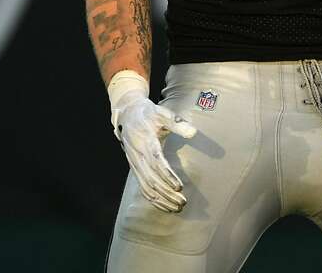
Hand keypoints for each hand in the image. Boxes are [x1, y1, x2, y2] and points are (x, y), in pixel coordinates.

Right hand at [113, 91, 196, 212]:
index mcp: (145, 142)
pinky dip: (154, 200)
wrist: (127, 115)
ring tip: (178, 208)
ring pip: (147, 187)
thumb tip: (193, 133)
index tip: (179, 187)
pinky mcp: (135, 169)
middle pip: (152, 180)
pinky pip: (143, 188)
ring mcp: (135, 164)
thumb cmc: (148, 114)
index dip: (167, 176)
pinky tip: (166, 207)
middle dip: (167, 193)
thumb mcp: (162, 113)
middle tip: (183, 202)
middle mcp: (138, 156)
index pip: (156, 163)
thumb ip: (177, 123)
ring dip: (162, 200)